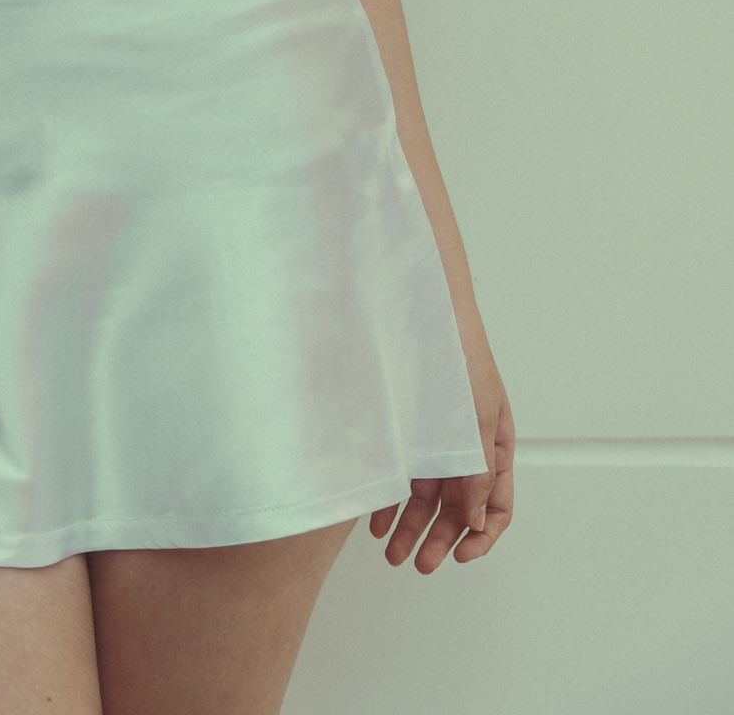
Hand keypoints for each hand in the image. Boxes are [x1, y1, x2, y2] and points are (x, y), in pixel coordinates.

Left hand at [367, 316, 514, 571]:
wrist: (420, 310)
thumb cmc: (458, 356)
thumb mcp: (477, 418)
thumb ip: (478, 472)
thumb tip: (475, 521)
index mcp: (494, 448)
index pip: (497, 506)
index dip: (483, 536)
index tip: (461, 556)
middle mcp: (465, 450)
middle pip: (458, 509)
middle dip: (439, 540)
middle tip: (417, 563)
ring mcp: (434, 442)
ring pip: (426, 499)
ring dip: (411, 528)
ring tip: (390, 552)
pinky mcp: (405, 433)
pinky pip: (401, 477)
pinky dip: (391, 501)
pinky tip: (375, 519)